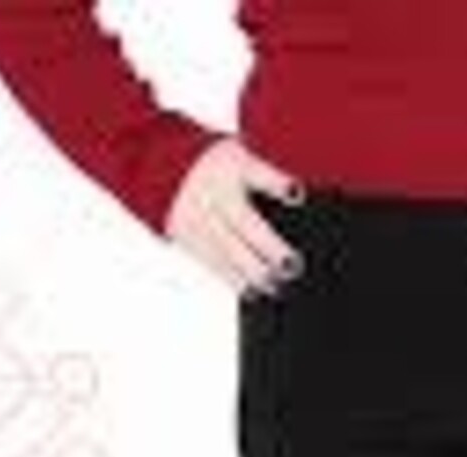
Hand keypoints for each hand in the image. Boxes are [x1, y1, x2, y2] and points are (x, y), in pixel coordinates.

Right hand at [163, 137, 307, 297]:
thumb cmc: (216, 165)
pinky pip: (220, 270)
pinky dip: (242, 284)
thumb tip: (302, 200)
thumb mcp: (241, 155)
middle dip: (273, 250)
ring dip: (260, 275)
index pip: (259, 174)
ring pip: (234, 256)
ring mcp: (203, 222)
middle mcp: (217, 196)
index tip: (295, 194)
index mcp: (233, 167)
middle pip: (247, 226)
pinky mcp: (195, 244)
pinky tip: (260, 290)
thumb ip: (269, 174)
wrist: (164, 169)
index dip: (279, 184)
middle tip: (294, 265)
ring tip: (279, 285)